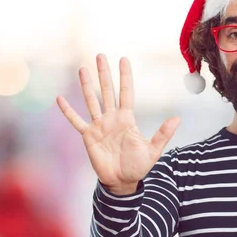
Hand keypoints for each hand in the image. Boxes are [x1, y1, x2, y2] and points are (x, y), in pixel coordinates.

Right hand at [57, 54, 180, 194]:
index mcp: (127, 118)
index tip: (123, 59)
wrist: (122, 181)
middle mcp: (112, 118)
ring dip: (86, 85)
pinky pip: (76, 121)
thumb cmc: (138, 165)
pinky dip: (68, 111)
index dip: (125, 76)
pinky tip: (60, 98)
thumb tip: (177, 119)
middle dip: (104, 74)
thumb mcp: (153, 150)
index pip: (126, 92)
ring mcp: (99, 126)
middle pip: (107, 91)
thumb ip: (163, 134)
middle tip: (100, 55)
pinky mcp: (88, 136)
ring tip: (82, 69)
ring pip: (91, 101)